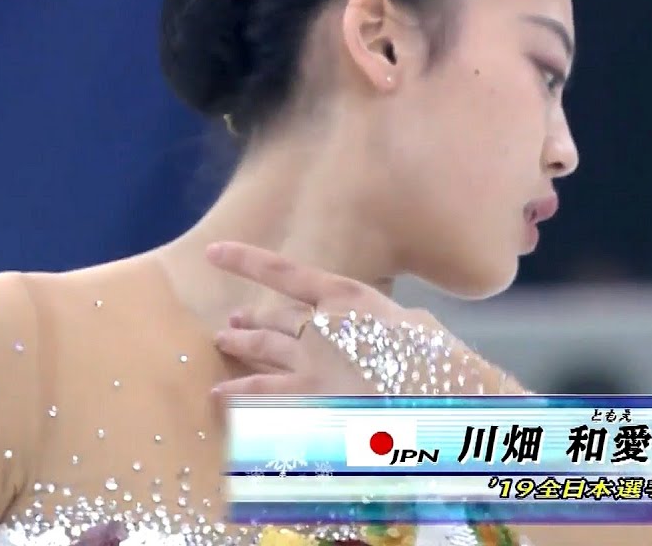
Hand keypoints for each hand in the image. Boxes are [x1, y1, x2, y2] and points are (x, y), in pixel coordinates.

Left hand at [205, 241, 455, 395]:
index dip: (245, 260)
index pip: (284, 273)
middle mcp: (320, 326)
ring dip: (240, 345)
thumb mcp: (412, 320)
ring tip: (222, 341)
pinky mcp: (309, 399)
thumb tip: (380, 326)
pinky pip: (264, 393)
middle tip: (233, 319)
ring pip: (262, 350)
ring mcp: (311, 364)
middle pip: (274, 318)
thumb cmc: (436, 353)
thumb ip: (383, 319)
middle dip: (251, 318)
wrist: (436, 393)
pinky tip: (221, 392)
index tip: (215, 252)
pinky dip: (240, 392)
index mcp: (347, 296)